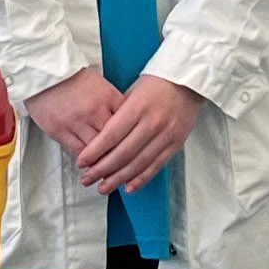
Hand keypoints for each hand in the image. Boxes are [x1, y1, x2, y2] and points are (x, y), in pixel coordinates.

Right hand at [22, 72, 123, 171]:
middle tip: (124, 165)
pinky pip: (78, 151)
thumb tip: (125, 122)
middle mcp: (95, 110)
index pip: (128, 123)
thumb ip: (112, 103)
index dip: (132, 137)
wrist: (43, 72)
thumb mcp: (99, 83)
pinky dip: (86, 160)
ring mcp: (77, 121)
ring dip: (103, 162)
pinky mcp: (60, 130)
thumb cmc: (72, 77)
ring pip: (97, 150)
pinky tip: (90, 164)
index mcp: (108, 96)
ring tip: (108, 170)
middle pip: (115, 140)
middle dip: (120, 154)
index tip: (134, 147)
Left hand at [74, 74, 201, 193]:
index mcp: (138, 107)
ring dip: (119, 179)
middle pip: (123, 153)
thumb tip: (99, 141)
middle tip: (87, 179)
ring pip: (139, 163)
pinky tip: (128, 187)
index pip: (111, 135)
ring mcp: (166, 135)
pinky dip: (141, 179)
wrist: (187, 80)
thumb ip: (117, 116)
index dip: (94, 152)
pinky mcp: (176, 143)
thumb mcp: (132, 92)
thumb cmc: (155, 83)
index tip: (81, 162)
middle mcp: (152, 122)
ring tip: (103, 188)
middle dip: (102, 169)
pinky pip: (156, 166)